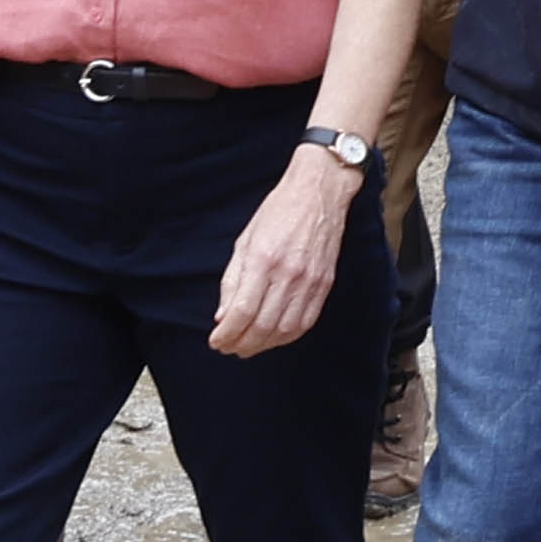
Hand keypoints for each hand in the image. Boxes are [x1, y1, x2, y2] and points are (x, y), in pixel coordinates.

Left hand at [209, 149, 355, 359]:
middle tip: (228, 348)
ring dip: (263, 345)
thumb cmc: (278, 212)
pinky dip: (287, 337)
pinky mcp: (324, 284)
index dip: (227, 333)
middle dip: (241, 344)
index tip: (216, 341)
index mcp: (263, 259)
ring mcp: (310, 280)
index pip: (242, 310)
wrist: (318, 193)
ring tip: (247, 346)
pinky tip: (273, 337)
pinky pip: (306, 322)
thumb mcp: (244, 240)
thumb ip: (232, 280)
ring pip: (285, 330)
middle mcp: (288, 273)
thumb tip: (223, 316)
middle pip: (262, 326)